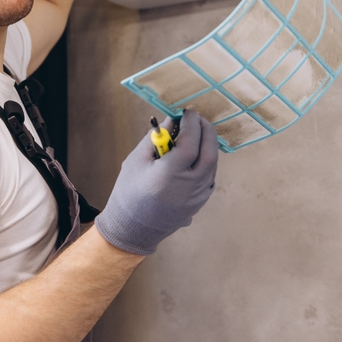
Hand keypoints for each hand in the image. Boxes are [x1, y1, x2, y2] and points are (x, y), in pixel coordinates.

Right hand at [95, 109, 218, 255]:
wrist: (132, 228)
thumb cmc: (128, 192)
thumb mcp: (136, 160)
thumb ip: (155, 138)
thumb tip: (172, 120)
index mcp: (169, 175)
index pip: (191, 143)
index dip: (192, 124)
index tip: (187, 112)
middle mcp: (188, 187)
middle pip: (210, 153)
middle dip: (206, 131)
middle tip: (197, 118)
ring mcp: (197, 198)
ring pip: (213, 165)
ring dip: (208, 145)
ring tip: (195, 133)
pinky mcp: (199, 203)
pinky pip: (209, 176)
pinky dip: (206, 161)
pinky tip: (195, 154)